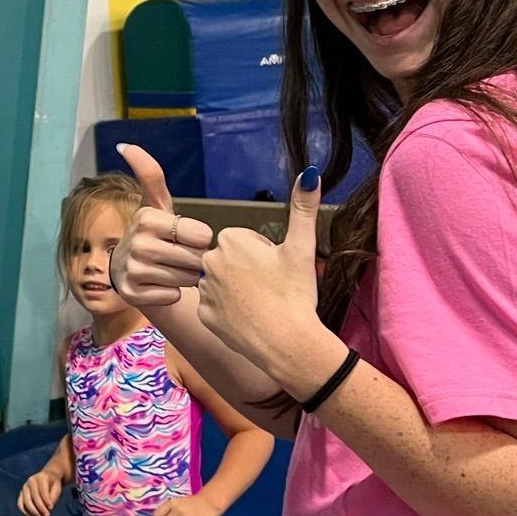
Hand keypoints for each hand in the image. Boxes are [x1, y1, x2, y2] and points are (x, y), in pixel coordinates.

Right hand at [18, 469, 63, 515]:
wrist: (47, 477)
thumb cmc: (53, 484)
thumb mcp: (57, 488)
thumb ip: (53, 497)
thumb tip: (48, 508)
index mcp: (41, 477)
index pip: (42, 490)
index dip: (46, 500)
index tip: (51, 508)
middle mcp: (31, 481)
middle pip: (34, 496)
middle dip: (40, 507)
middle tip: (47, 515)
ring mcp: (25, 487)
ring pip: (26, 501)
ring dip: (32, 511)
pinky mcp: (21, 493)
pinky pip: (20, 504)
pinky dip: (25, 511)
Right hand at [111, 148, 213, 307]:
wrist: (130, 270)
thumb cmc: (154, 233)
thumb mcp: (156, 203)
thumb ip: (150, 174)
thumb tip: (125, 144)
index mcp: (146, 217)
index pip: (202, 235)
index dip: (199, 239)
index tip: (183, 237)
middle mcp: (136, 243)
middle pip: (195, 259)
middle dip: (192, 260)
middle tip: (177, 256)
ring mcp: (132, 270)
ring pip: (185, 279)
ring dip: (183, 278)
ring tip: (168, 269)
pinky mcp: (132, 295)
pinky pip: (173, 296)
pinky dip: (171, 293)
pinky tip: (159, 285)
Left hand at [194, 168, 323, 379]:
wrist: (288, 343)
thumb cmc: (295, 294)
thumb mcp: (302, 247)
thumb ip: (303, 208)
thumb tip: (311, 173)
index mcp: (231, 240)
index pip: (246, 240)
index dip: (265, 254)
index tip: (276, 270)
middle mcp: (210, 261)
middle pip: (233, 260)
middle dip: (250, 270)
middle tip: (271, 288)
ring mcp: (205, 290)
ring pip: (223, 283)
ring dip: (239, 291)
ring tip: (261, 304)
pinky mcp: (205, 316)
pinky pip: (217, 308)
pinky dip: (231, 313)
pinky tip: (249, 319)